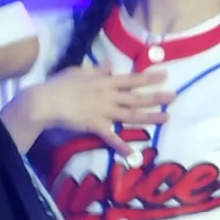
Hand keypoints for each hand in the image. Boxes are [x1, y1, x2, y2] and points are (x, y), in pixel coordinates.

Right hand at [25, 64, 173, 157]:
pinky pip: (111, 137)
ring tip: (166, 118)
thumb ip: (97, 70)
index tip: (164, 75)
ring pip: (130, 115)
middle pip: (136, 97)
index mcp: (104, 82)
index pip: (130, 79)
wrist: (46, 101)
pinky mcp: (96, 126)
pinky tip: (134, 154)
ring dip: (149, 117)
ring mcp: (103, 112)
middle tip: (174, 96)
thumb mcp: (79, 71)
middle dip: (156, 97)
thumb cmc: (60, 84)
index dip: (148, 78)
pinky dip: (122, 146)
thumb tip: (111, 66)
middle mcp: (108, 96)